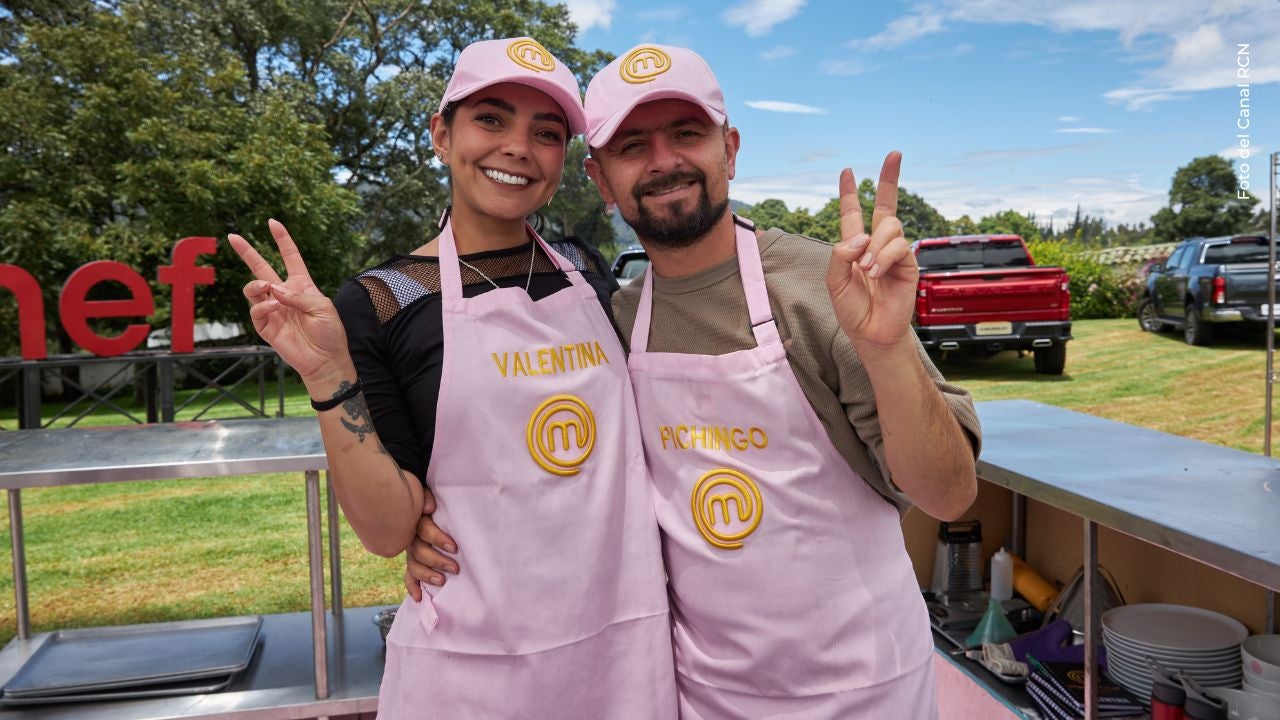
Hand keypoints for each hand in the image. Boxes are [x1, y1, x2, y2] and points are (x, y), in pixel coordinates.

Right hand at [228, 220, 351, 384]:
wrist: (325, 360)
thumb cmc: (329, 333)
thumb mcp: (322, 308)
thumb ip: (299, 295)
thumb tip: (274, 290)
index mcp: (301, 285)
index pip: (290, 257)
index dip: (282, 240)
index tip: (272, 222)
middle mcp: (284, 294)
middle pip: (261, 269)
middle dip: (247, 252)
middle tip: (233, 237)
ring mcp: (273, 310)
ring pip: (253, 289)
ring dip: (256, 285)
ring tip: (266, 288)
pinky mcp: (266, 327)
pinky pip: (256, 312)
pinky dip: (262, 307)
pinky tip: (274, 307)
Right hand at [403, 487, 458, 600]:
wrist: (415, 505)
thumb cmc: (430, 502)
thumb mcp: (428, 496)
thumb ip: (428, 499)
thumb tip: (431, 506)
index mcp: (417, 521)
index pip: (425, 531)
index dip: (438, 539)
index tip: (454, 548)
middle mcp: (411, 538)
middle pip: (419, 552)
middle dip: (437, 561)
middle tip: (455, 568)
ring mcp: (411, 551)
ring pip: (414, 565)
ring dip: (427, 575)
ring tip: (441, 582)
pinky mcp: (412, 562)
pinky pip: (409, 576)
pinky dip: (412, 587)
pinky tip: (419, 598)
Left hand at [826, 152, 919, 350]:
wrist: (871, 333)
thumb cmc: (852, 310)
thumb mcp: (834, 282)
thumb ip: (840, 255)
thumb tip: (860, 236)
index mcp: (855, 246)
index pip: (853, 213)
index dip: (849, 193)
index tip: (847, 171)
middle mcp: (876, 245)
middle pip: (886, 205)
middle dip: (889, 178)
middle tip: (894, 154)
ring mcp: (893, 253)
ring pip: (889, 228)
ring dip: (874, 246)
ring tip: (866, 269)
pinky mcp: (908, 264)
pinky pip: (898, 247)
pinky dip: (884, 257)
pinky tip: (876, 272)